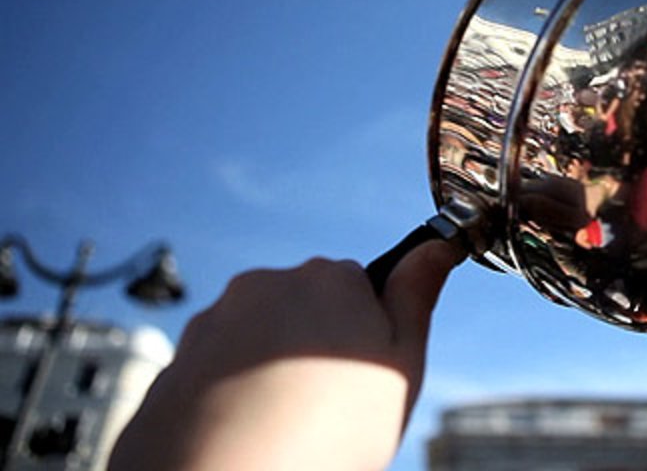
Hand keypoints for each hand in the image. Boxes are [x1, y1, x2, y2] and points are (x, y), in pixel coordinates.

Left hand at [109, 240, 463, 470]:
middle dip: (314, 345)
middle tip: (328, 404)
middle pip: (304, 308)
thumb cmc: (327, 430)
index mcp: (328, 278)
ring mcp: (214, 321)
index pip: (358, 286)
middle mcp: (265, 285)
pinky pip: (217, 369)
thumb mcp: (400, 363)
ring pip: (258, 338)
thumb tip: (437, 246)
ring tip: (285, 425)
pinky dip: (230, 393)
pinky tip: (247, 431)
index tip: (364, 374)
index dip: (367, 332)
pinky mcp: (176, 361)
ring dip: (271, 368)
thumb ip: (416, 297)